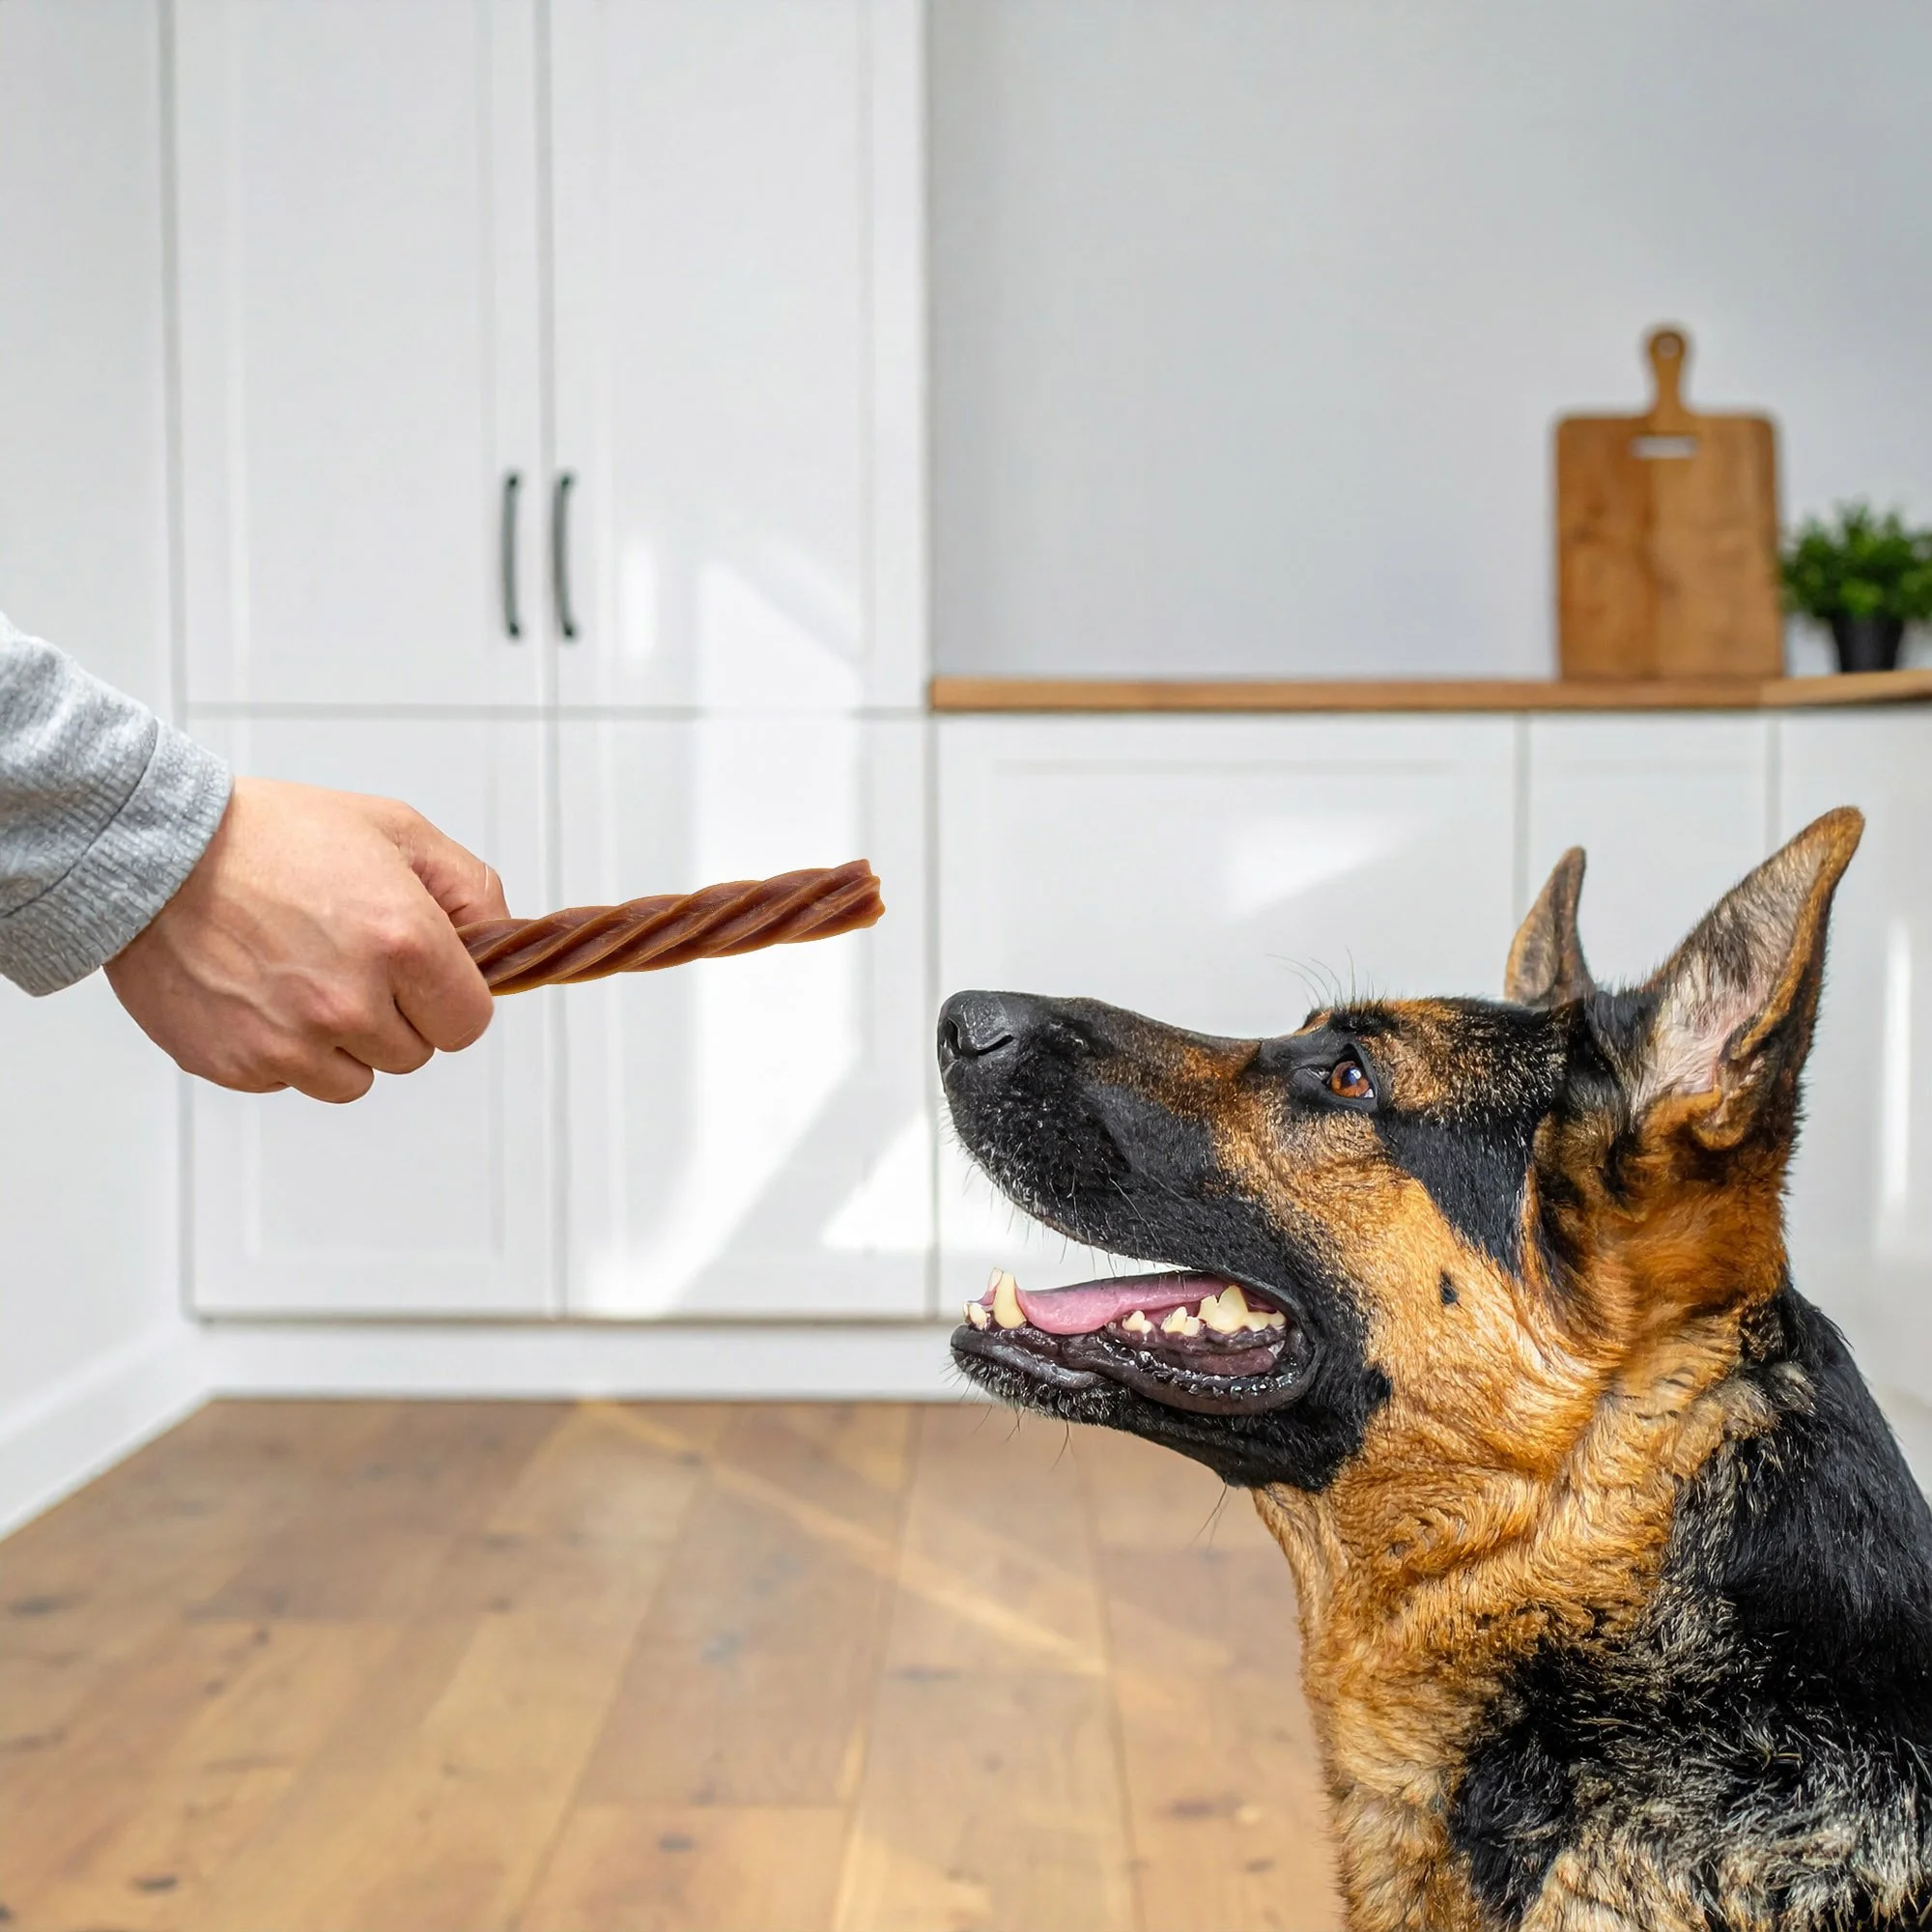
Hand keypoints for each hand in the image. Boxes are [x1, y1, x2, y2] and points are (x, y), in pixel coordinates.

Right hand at [105, 777, 509, 1101]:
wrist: (154, 851)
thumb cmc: (272, 835)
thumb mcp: (394, 829)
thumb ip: (469, 889)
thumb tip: (501, 942)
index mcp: (403, 941)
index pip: (469, 1022)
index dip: (450, 999)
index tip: (423, 975)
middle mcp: (351, 1001)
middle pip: (415, 1053)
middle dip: (396, 1015)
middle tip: (350, 960)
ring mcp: (291, 1041)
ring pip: (356, 1080)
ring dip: (342, 1043)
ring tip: (303, 977)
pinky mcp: (239, 1066)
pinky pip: (291, 1082)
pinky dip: (283, 1051)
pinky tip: (261, 993)